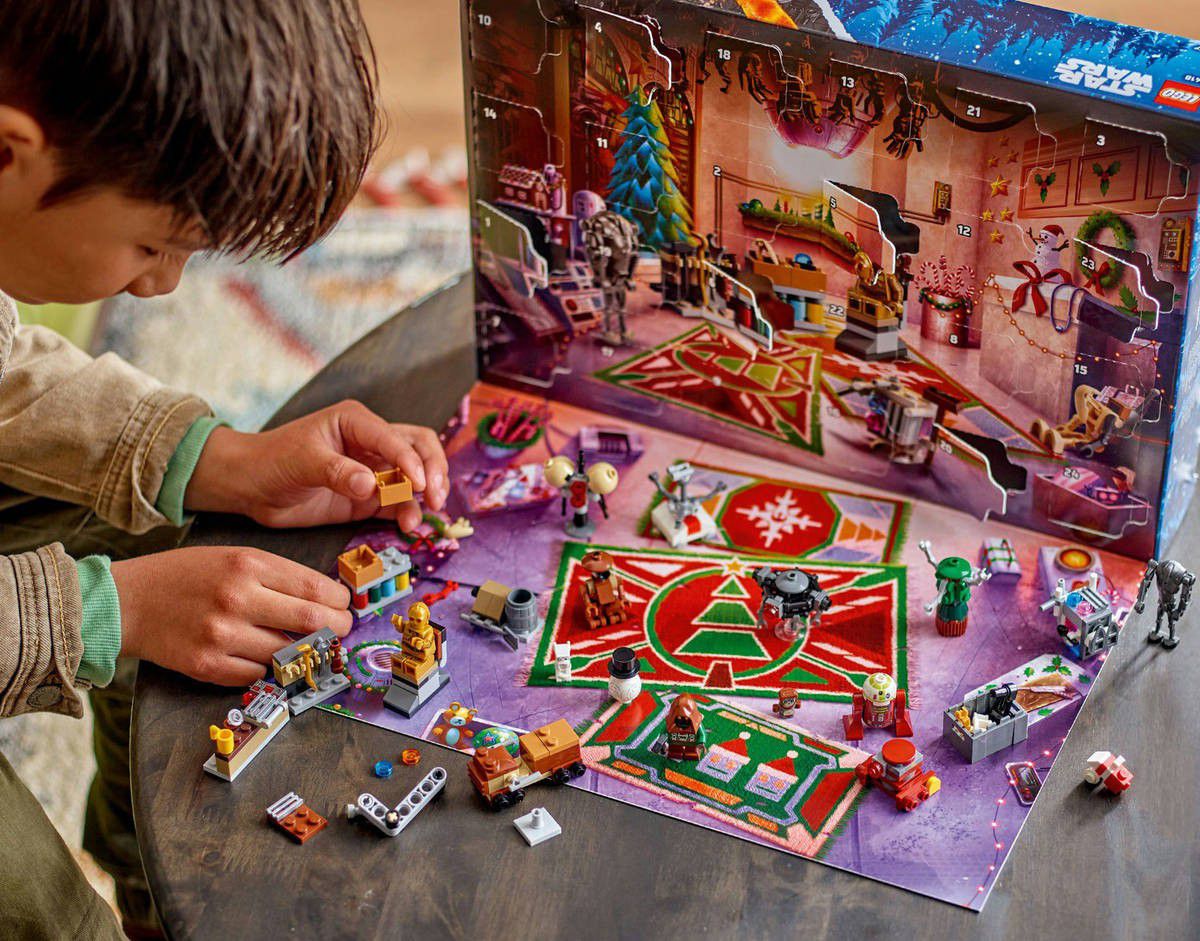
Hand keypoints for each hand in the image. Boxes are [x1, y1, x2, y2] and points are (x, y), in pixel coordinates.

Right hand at [112, 547, 351, 685]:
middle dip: (337, 628)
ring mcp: (222, 635)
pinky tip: (261, 656)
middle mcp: (237, 598)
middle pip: (312, 622)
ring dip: (302, 652)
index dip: (339, 601)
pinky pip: (258, 675)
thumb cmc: (186, 576)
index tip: (343, 605)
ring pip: (288, 653)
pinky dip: (266, 668)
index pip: (316, 589)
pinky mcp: (207, 665)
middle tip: (340, 629)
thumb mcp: (234, 557)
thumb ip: (276, 576)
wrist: (129, 601)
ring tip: (303, 645)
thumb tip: (324, 599)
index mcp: (248, 565)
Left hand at [185, 401, 449, 531]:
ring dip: (424, 496)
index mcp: (357, 422)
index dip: (411, 460)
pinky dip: (408, 513)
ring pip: (414, 478)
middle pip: (419, 448)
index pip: (396, 438)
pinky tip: (408, 526)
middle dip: (433, 471)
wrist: (248, 486)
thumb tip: (372, 485)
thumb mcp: (303, 461)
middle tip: (435, 497)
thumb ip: (338, 472)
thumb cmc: (271, 460)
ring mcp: (372, 471)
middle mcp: (371, 443)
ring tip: (417, 519)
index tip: (419, 485)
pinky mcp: (367, 498)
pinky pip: (397, 503)